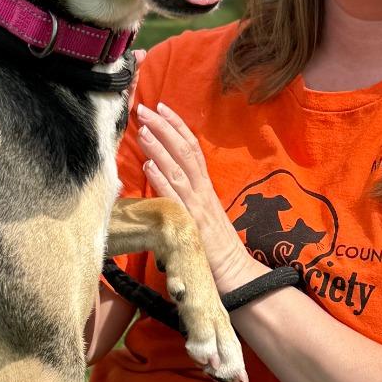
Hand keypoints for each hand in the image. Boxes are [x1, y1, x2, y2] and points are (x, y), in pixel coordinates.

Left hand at [135, 102, 260, 293]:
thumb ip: (188, 197)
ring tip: (143, 129)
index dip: (177, 126)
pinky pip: (176, 198)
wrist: (237, 275)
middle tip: (145, 108)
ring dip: (159, 147)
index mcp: (206, 188)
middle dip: (165, 127)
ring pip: (178, 169)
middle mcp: (203, 192)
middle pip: (185, 151)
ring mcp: (198, 206)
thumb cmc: (216, 248)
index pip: (192, 148)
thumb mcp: (202, 215)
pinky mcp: (193, 223)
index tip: (162, 107)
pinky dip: (162, 179)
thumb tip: (164, 178)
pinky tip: (148, 165)